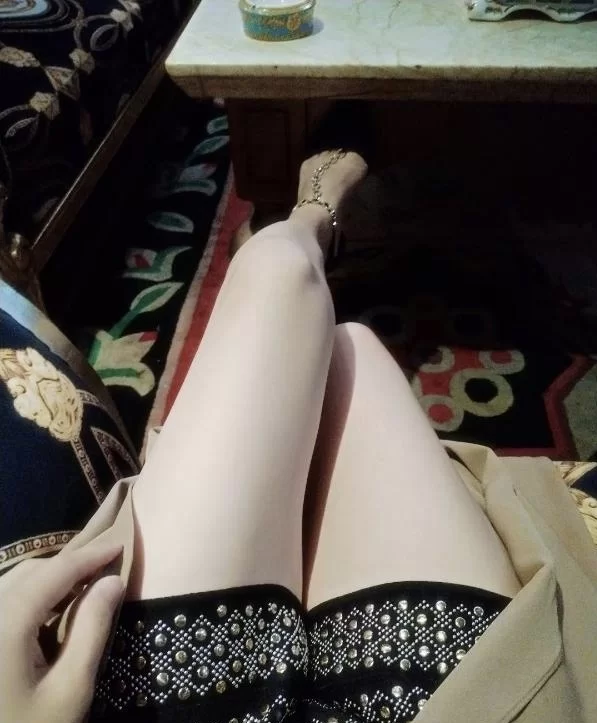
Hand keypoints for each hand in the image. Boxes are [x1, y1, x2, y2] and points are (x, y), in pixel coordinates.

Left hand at [0, 543, 123, 722]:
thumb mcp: (70, 691)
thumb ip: (92, 629)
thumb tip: (112, 582)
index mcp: (4, 625)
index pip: (53, 572)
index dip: (89, 555)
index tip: (121, 543)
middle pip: (29, 573)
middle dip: (70, 564)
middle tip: (107, 566)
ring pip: (12, 586)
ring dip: (50, 579)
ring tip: (85, 585)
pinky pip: (2, 606)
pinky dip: (31, 598)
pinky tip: (53, 612)